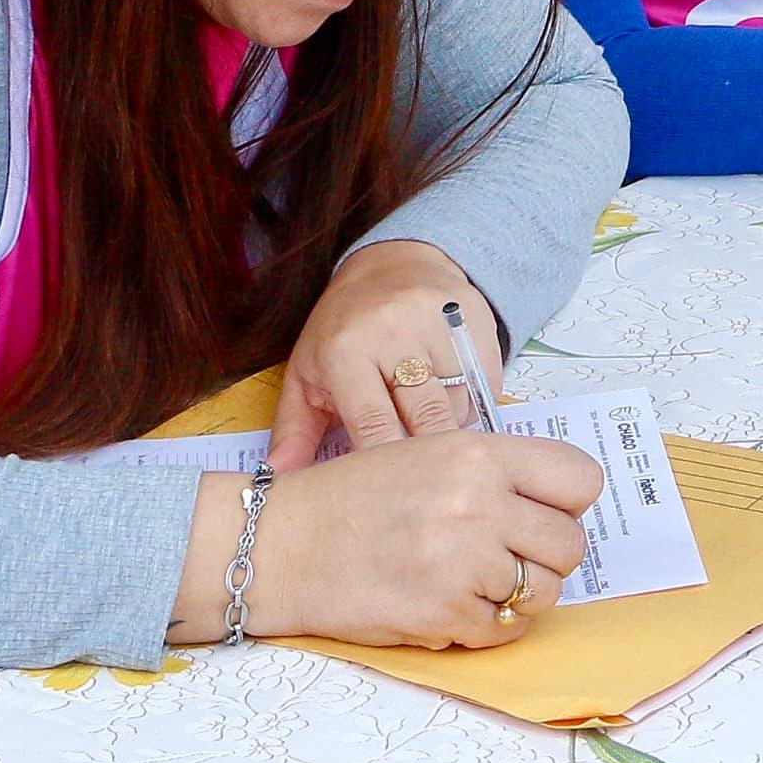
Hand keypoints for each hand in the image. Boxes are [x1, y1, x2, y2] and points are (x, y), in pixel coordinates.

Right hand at [192, 433, 602, 650]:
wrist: (285, 546)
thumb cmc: (355, 498)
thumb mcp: (429, 452)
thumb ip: (494, 471)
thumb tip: (557, 501)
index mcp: (479, 454)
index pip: (581, 479)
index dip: (568, 502)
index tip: (545, 512)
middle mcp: (478, 504)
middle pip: (569, 544)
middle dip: (545, 557)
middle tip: (509, 557)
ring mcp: (462, 563)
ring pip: (541, 594)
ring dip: (516, 597)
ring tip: (474, 583)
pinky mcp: (444, 615)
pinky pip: (501, 631)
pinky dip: (481, 627)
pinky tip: (449, 606)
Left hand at [272, 240, 495, 468]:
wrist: (392, 262)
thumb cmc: (342, 329)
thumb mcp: (306, 374)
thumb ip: (293, 431)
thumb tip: (277, 482)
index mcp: (345, 350)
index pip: (372, 424)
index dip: (386, 466)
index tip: (392, 500)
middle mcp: (393, 331)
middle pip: (426, 416)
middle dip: (430, 457)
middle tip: (429, 487)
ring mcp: (438, 319)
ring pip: (460, 402)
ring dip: (450, 429)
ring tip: (431, 432)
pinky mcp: (474, 315)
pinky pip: (486, 382)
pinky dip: (474, 404)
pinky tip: (454, 403)